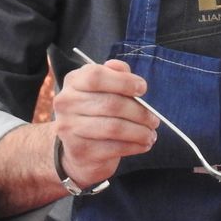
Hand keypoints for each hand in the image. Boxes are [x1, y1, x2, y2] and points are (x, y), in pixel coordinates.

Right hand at [51, 59, 158, 187]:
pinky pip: (114, 148)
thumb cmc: (96, 113)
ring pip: (114, 127)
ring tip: (151, 134)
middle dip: (139, 112)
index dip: (123, 81)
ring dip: (139, 131)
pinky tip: (143, 145)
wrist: (77, 149)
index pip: (96, 76)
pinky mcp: (79, 150)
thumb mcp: (103, 89)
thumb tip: (123, 70)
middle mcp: (66, 103)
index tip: (142, 89)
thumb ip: (115, 75)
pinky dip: (134, 146)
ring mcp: (69, 128)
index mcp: (73, 81)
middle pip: (110, 104)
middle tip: (154, 120)